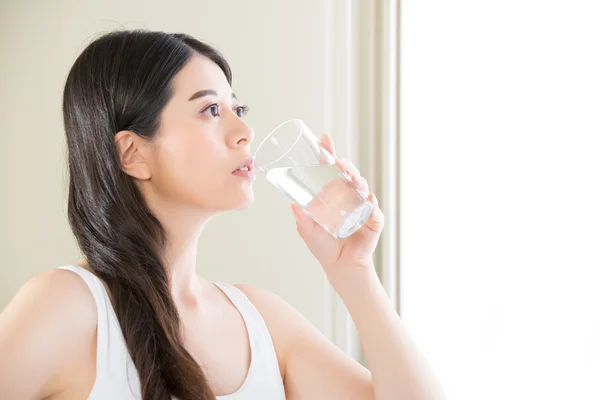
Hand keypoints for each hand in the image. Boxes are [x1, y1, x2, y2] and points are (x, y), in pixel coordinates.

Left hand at [291, 133, 384, 282]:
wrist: (340, 267)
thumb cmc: (324, 248)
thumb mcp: (309, 231)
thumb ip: (302, 220)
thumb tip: (293, 206)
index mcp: (333, 195)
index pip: (331, 170)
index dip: (329, 154)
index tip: (324, 138)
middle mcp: (348, 197)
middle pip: (349, 175)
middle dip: (346, 165)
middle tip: (339, 161)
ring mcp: (362, 207)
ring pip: (362, 187)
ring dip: (358, 180)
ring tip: (352, 178)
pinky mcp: (373, 221)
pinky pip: (374, 210)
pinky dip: (371, 203)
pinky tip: (368, 199)